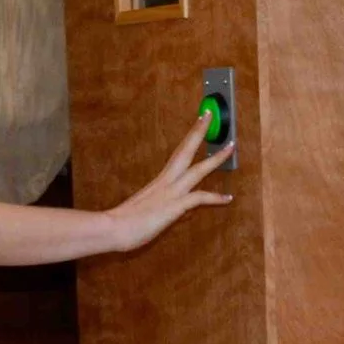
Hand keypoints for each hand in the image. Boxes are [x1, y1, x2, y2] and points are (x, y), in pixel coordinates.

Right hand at [102, 113, 234, 252]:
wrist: (112, 229)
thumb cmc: (122, 223)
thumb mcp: (142, 209)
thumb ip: (154, 207)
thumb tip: (163, 210)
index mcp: (158, 182)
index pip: (177, 154)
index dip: (189, 138)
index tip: (198, 123)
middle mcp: (165, 183)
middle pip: (185, 151)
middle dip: (199, 132)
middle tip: (209, 115)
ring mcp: (170, 193)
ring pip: (198, 170)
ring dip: (216, 158)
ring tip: (231, 147)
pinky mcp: (173, 206)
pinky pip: (199, 198)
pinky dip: (215, 198)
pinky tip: (228, 199)